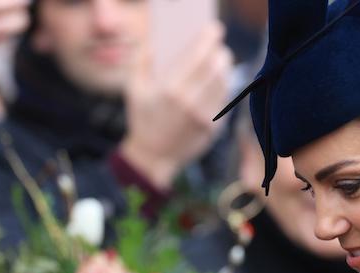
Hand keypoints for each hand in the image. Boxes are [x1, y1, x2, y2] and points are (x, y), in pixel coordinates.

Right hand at [119, 23, 232, 189]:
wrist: (152, 157)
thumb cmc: (142, 119)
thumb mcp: (133, 89)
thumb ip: (141, 61)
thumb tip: (154, 41)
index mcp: (170, 90)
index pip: (198, 55)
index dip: (209, 38)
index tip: (214, 29)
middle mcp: (190, 102)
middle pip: (217, 67)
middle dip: (221, 52)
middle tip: (219, 46)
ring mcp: (204, 117)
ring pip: (225, 83)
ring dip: (225, 68)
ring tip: (221, 61)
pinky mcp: (213, 128)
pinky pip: (225, 101)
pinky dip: (224, 87)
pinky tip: (218, 83)